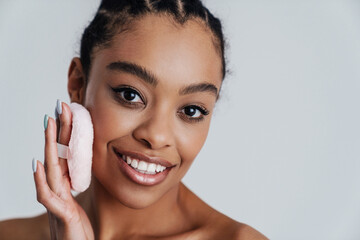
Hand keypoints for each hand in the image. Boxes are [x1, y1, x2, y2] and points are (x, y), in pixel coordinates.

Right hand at [33, 102, 93, 239]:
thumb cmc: (77, 228)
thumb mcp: (78, 200)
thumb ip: (74, 183)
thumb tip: (75, 165)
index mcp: (66, 184)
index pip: (67, 154)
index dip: (68, 133)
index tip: (70, 111)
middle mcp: (59, 189)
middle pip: (59, 155)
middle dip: (59, 131)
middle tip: (59, 107)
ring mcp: (58, 200)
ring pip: (51, 169)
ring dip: (50, 146)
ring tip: (49, 124)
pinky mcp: (61, 214)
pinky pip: (48, 196)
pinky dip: (41, 181)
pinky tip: (37, 164)